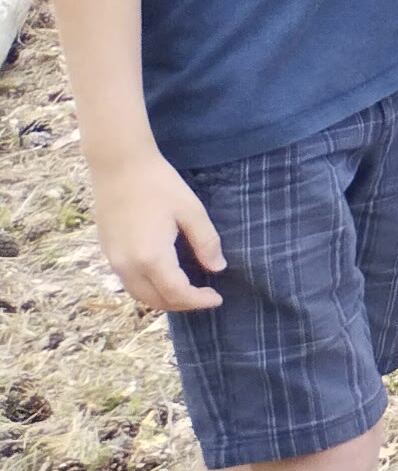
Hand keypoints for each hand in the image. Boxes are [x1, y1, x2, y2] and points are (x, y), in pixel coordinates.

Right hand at [90, 149, 222, 313]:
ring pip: (139, 294)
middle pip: (155, 300)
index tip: (217, 298)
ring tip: (187, 291)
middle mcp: (127, 265)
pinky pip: (128, 282)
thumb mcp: (192, 211)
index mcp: (151, 257)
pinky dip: (148, 288)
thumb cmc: (159, 185)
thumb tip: (217, 268)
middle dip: (182, 304)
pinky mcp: (107, 252)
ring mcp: (113, 260)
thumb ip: (206, 243)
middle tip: (204, 297)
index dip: (198, 301)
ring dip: (163, 299)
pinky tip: (164, 277)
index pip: (177, 293)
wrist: (119, 166)